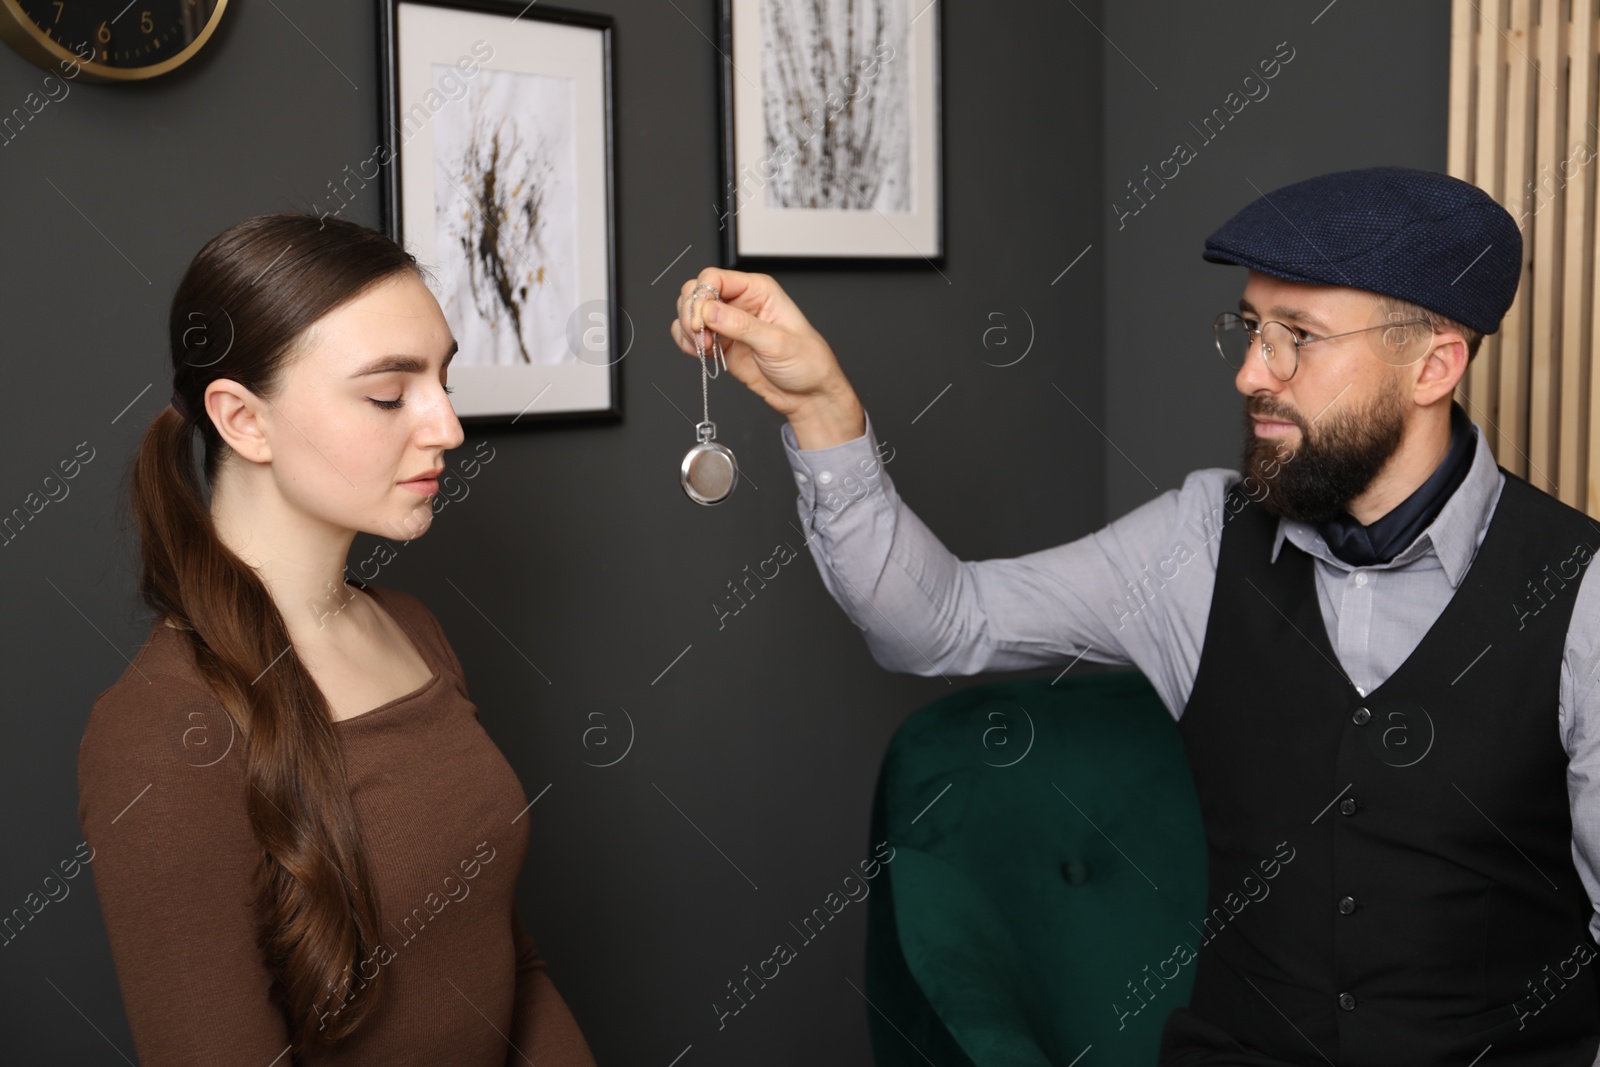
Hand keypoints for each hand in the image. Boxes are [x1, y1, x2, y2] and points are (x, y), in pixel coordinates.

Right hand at [670, 268, 864, 447]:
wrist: (808, 395)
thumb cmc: (807, 362)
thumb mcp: (777, 342)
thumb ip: (741, 325)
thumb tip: (709, 310)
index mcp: (758, 291)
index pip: (714, 278)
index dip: (701, 297)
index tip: (701, 322)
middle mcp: (740, 302)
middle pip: (696, 292)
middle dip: (691, 314)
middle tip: (701, 337)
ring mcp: (728, 324)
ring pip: (690, 313)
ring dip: (688, 330)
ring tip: (704, 348)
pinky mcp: (721, 344)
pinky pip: (691, 336)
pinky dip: (687, 343)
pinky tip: (700, 353)